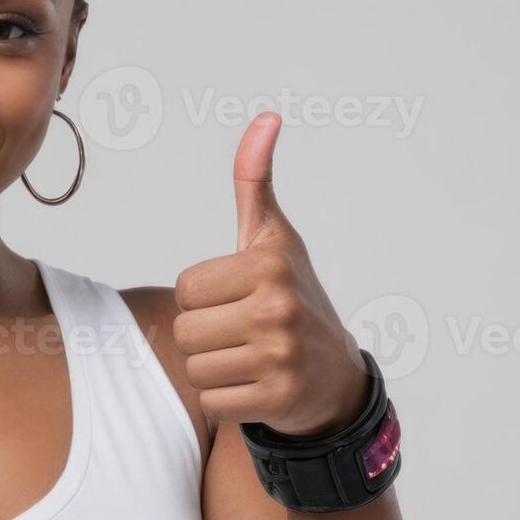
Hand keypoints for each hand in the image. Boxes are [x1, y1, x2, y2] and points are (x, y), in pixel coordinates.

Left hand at [172, 112, 368, 436]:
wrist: (335, 376)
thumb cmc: (292, 296)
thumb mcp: (274, 237)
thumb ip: (255, 179)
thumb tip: (267, 117)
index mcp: (268, 265)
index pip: (185, 289)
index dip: (203, 298)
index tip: (237, 299)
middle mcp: (278, 308)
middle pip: (185, 330)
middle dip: (205, 336)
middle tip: (242, 333)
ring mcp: (281, 356)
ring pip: (195, 368)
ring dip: (214, 369)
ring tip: (248, 358)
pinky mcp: (278, 399)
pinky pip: (212, 402)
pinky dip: (226, 400)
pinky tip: (256, 386)